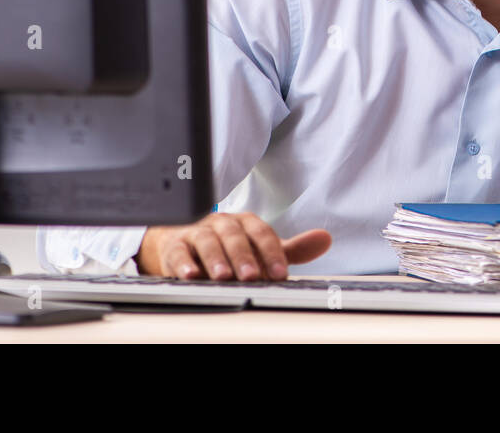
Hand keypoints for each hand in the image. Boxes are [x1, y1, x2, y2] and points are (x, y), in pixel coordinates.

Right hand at [135, 212, 331, 280]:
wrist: (182, 240)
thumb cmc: (227, 246)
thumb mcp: (259, 248)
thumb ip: (290, 249)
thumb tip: (325, 239)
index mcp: (245, 223)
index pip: (262, 233)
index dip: (272, 252)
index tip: (281, 274)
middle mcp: (222, 224)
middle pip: (234, 235)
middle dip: (243, 256)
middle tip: (251, 276)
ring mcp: (197, 233)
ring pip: (207, 241)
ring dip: (215, 259)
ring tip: (223, 277)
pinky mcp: (175, 246)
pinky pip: (178, 252)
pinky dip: (183, 263)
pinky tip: (190, 275)